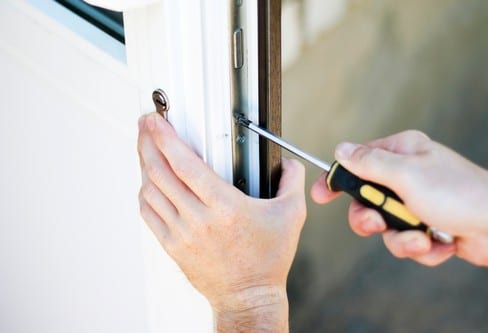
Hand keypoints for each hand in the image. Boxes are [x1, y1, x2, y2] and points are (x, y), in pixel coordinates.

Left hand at [137, 113, 305, 331]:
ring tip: (145, 149)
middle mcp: (198, 219)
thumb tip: (287, 163)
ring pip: (151, 191)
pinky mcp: (173, 246)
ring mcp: (182, 233)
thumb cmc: (267, 261)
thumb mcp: (292, 216)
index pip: (185, 164)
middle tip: (145, 126)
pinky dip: (145, 194)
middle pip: (160, 172)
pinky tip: (148, 183)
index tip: (156, 122)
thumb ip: (291, 182)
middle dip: (148, 142)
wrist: (248, 298)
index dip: (166, 138)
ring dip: (144, 165)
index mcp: (225, 206)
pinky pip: (149, 214)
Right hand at [311, 130, 487, 267]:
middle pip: (367, 200)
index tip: (321, 194)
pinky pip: (407, 241)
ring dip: (402, 238)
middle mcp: (408, 176)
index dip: (338, 179)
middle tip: (376, 224)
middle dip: (372, 218)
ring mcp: (419, 202)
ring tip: (423, 238)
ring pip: (386, 226)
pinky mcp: (429, 226)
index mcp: (403, 153)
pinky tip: (442, 242)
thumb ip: (369, 163)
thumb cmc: (461, 194)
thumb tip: (341, 149)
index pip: (358, 161)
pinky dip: (422, 247)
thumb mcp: (407, 175)